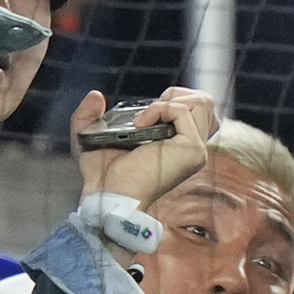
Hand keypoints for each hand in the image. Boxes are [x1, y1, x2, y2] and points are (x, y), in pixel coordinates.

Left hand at [71, 86, 216, 204]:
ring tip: (145, 118)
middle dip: (177, 94)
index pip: (196, 110)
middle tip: (149, 112)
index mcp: (177, 144)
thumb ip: (87, 114)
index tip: (144, 114)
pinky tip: (140, 124)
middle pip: (206, 103)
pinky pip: (183, 111)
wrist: (107, 198)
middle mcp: (190, 147)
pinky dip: (159, 108)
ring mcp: (194, 149)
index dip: (172, 101)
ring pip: (203, 103)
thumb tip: (95, 95)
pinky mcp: (190, 149)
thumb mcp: (91, 138)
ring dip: (170, 99)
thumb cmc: (102, 177)